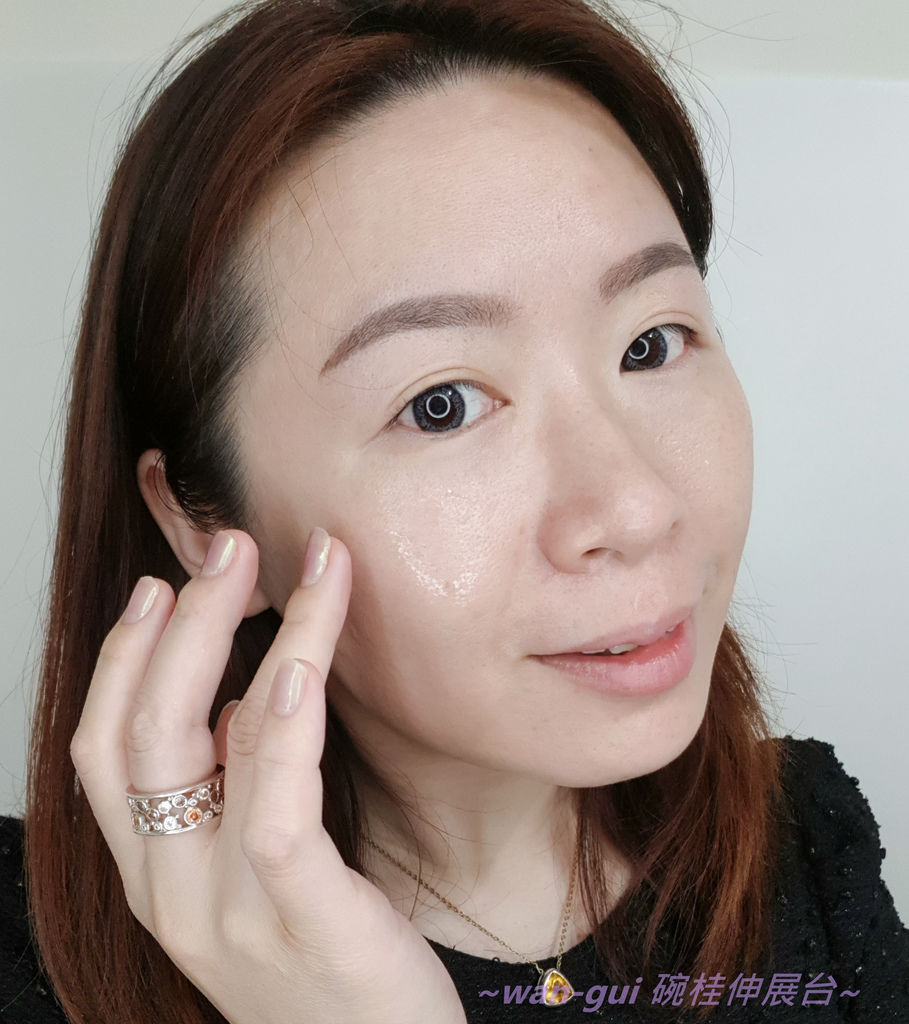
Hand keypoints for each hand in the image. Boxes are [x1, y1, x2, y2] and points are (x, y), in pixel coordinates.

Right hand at [70, 528, 466, 1023]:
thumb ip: (237, 796)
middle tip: (228, 546)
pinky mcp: (298, 917)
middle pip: (139, 729)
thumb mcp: (260, 876)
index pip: (100, 748)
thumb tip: (240, 701)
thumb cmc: (328, 961)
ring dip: (249, 636)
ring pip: (201, 744)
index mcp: (153, 873)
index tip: (162, 586)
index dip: (123, 658)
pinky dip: (281, 722)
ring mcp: (223, 909)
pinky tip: (302, 660)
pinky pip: (272, 804)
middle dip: (182, 623)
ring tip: (298, 565)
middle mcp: (167, 890)